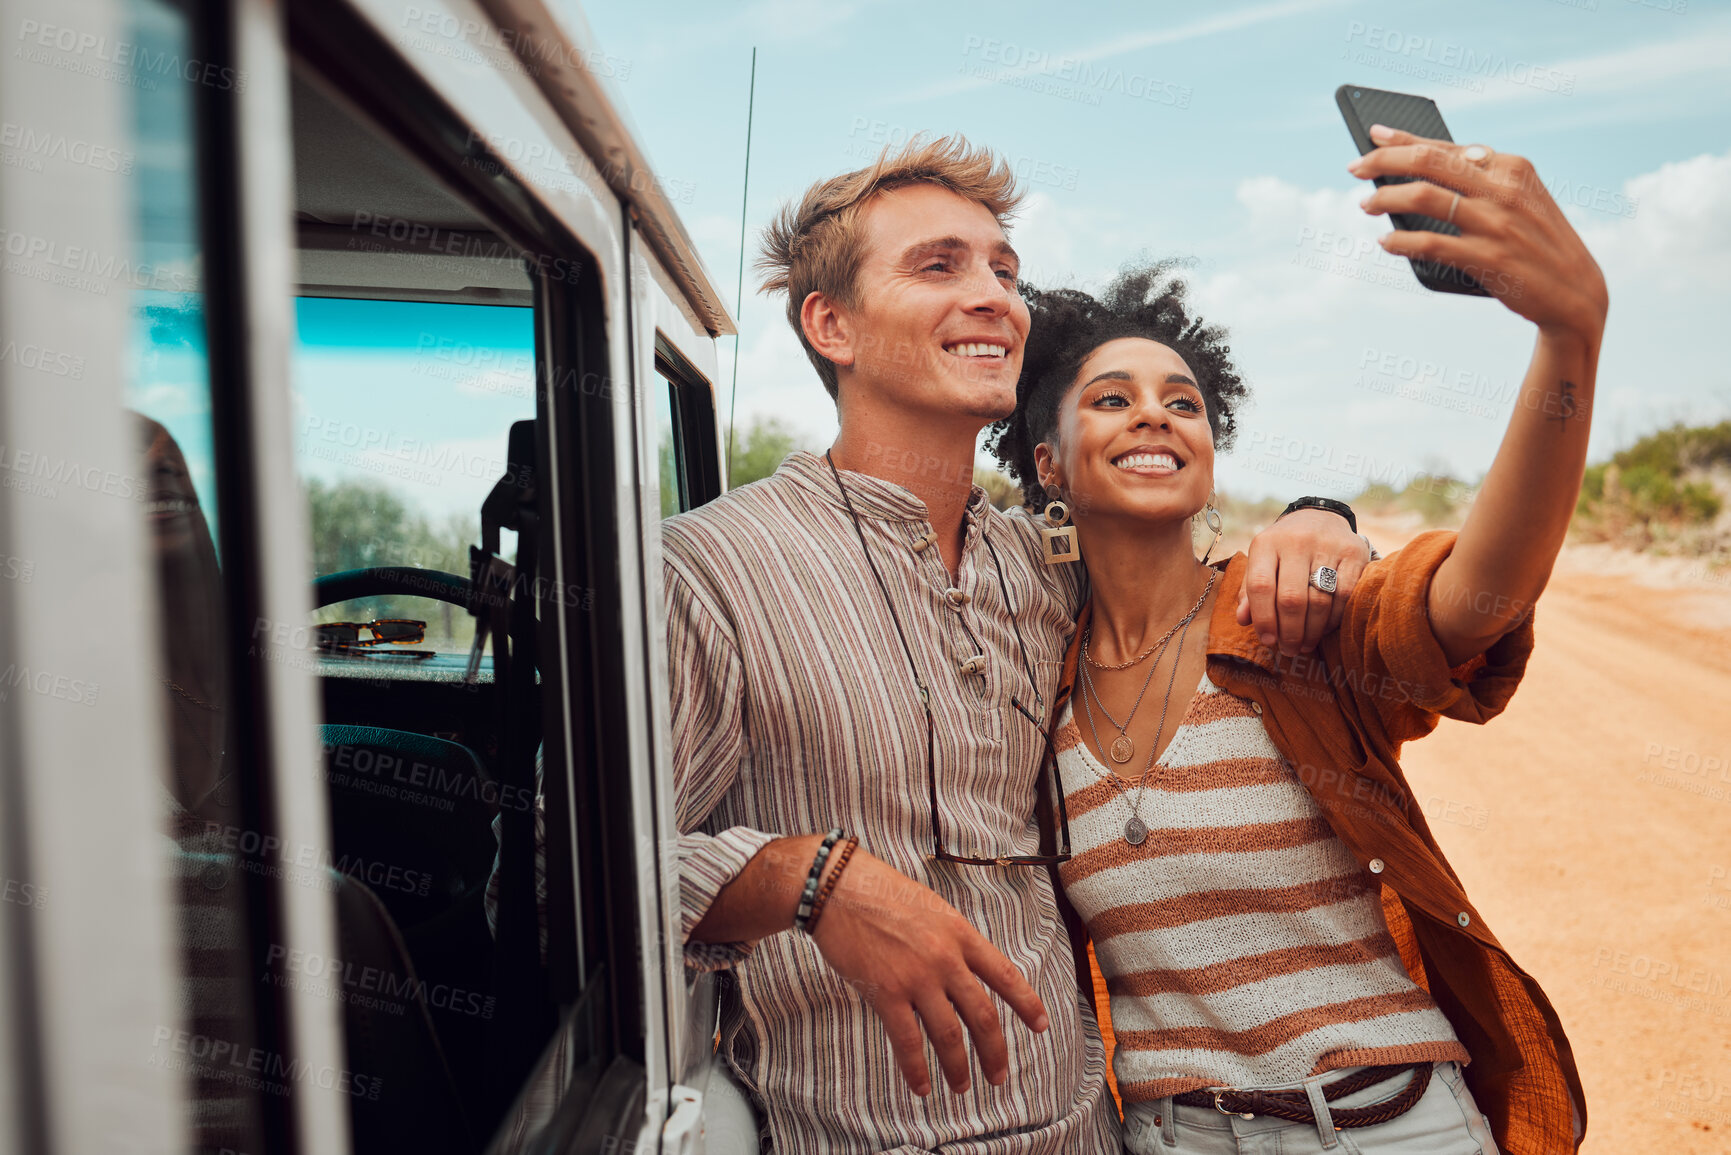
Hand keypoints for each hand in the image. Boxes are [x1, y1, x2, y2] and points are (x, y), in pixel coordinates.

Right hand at [809, 848, 1049, 1096]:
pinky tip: (922, 1086)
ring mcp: (916, 977)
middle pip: (982, 1015)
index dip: (1027, 1004)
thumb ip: (952, 940)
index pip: (1004, 975)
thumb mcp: (932, 908)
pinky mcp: (885, 992)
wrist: (837, 886)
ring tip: (962, 1087)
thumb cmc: (881, 892)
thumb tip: (964, 972)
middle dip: (995, 1052)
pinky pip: (908, 1041)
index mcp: (961, 934)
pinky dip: (916, 1069)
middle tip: (999, 1076)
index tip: (1041, 1026)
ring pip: (949, 1035)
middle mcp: (946, 958)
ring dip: (958, 1067)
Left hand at [1235, 509, 1369, 654]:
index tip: (1267, 641)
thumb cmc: (1283, 551)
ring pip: (1319, 600)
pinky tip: (1324, 629)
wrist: (1320, 518)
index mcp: (1266, 543)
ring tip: (1304, 645)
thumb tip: (1242, 620)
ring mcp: (1327, 546)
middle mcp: (1295, 541)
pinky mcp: (1353, 552)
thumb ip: (1249, 590)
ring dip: (1311, 630)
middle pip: (1291, 598)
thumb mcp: (1261, 562)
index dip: (1263, 619)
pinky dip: (1334, 618)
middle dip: (1289, 632)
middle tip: (1289, 650)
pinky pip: (1344, 595)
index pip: (1260, 586)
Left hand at [1349, 125, 1607, 341]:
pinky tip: (1386, 243)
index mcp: (1512, 167)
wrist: (1576, 291)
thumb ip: (1481, 182)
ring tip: (1366, 205)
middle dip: (1384, 161)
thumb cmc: (1536, 242)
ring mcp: (1496, 223)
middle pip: (1429, 163)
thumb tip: (1422, 172)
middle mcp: (1504, 189)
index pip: (1447, 147)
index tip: (1373, 135)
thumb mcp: (1521, 200)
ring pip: (1424, 198)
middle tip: (1354, 167)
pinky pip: (1431, 244)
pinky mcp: (1488, 258)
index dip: (1405, 140)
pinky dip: (1401, 243)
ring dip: (1386, 199)